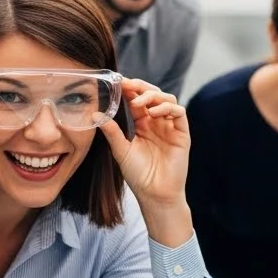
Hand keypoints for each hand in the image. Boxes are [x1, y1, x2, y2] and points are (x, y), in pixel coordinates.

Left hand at [97, 78, 189, 206]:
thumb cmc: (139, 176)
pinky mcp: (182, 134)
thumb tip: (95, 114)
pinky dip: (167, 108)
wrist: (154, 194)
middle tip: (126, 85)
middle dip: (140, 87)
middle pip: (153, 94)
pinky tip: (154, 113)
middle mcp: (158, 123)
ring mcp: (170, 127)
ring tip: (138, 103)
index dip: (129, 89)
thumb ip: (112, 132)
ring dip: (153, 96)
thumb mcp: (121, 150)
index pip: (137, 100)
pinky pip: (179, 113)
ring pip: (167, 99)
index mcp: (143, 125)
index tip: (116, 83)